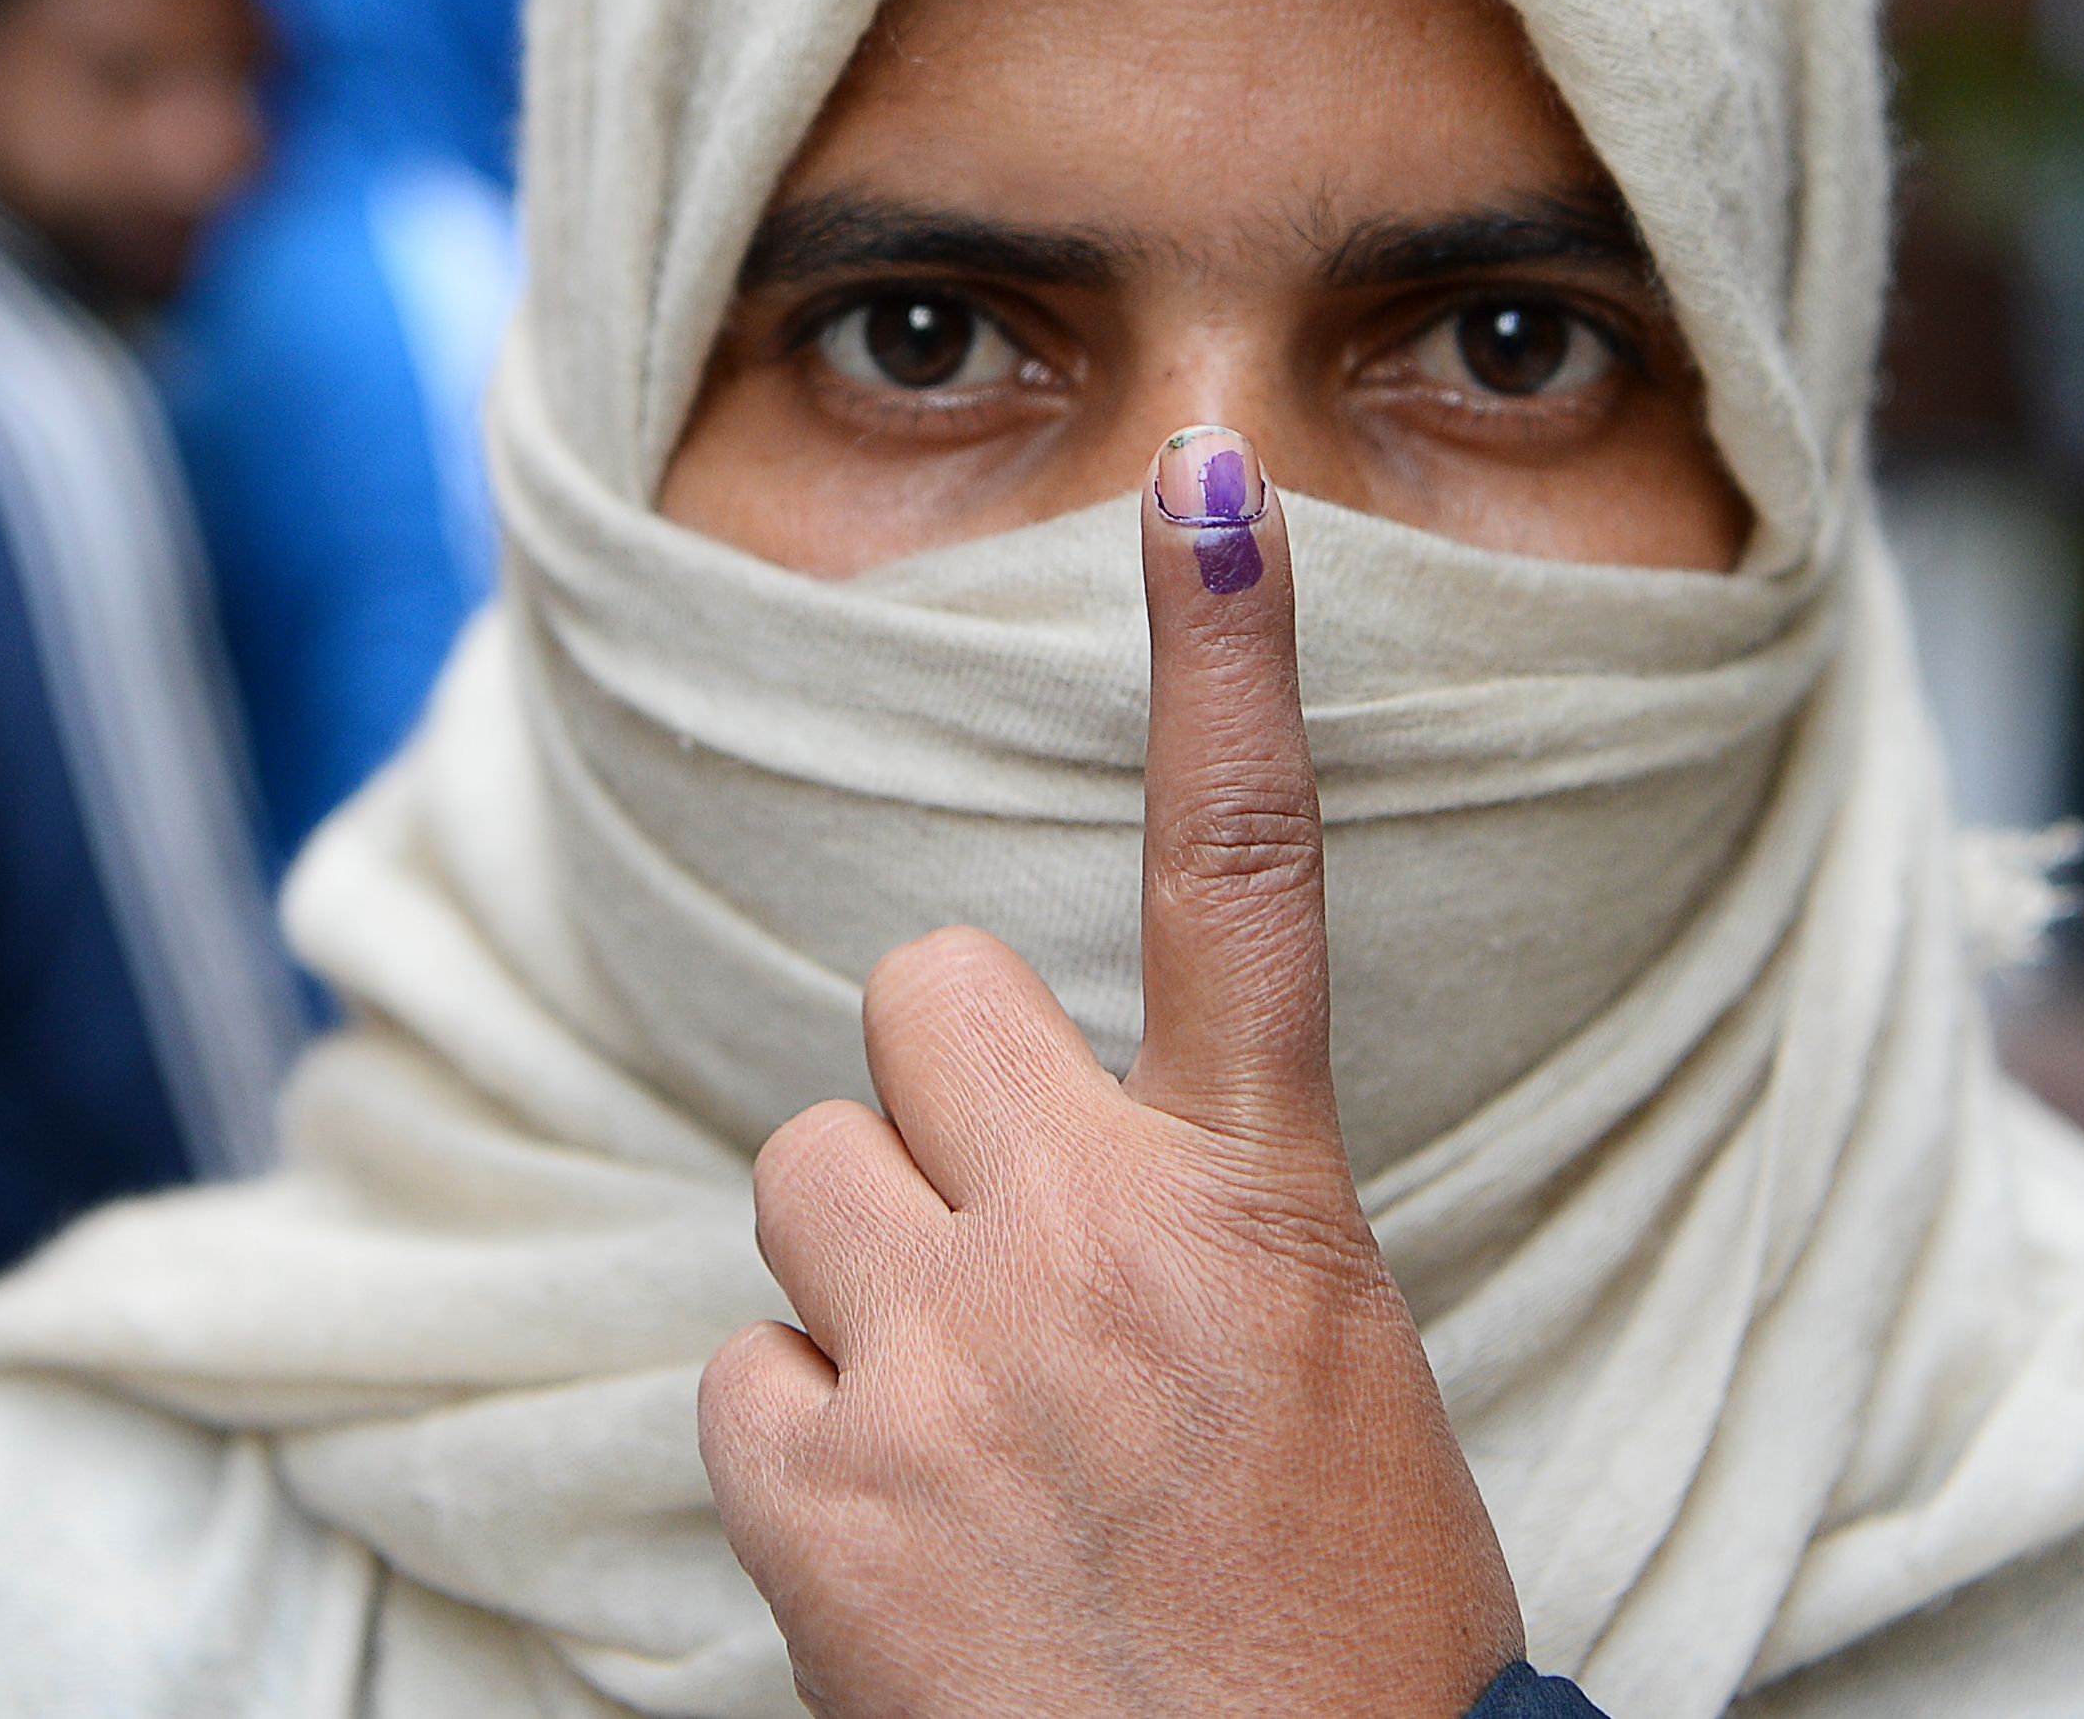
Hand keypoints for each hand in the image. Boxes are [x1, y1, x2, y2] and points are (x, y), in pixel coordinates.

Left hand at [701, 425, 1524, 1718]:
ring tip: (967, 1435)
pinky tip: (905, 1549)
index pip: (1245, 875)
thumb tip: (1072, 1193)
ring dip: (859, 1280)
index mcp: (1266, 1202)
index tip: (1206, 482)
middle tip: (1001, 1256)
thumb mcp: (1330, 1387)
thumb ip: (1202, 1239)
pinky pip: (744, 1375)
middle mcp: (1094, 1236)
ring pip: (801, 1175)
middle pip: (914, 1000)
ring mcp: (946, 1351)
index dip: (1225, 661)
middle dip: (933, 1100)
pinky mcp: (819, 1485)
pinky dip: (805, 1449)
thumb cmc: (1339, 1648)